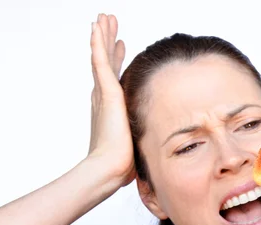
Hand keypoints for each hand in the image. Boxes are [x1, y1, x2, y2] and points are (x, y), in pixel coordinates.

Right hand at [87, 14, 134, 186]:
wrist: (110, 169)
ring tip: (103, 18)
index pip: (115, 77)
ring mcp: (104, 94)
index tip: (123, 45)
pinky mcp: (106, 93)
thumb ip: (146, 133)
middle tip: (108, 24)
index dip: (117, 59)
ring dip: (103, 36)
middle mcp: (105, 98)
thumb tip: (162, 140)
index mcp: (113, 108)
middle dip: (109, 42)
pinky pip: (100, 61)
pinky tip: (97, 27)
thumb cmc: (123, 164)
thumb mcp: (139, 141)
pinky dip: (98, 43)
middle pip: (107, 62)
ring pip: (103, 57)